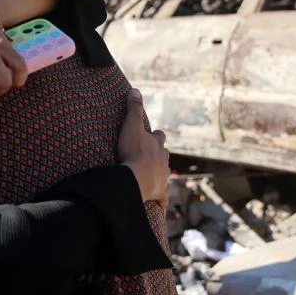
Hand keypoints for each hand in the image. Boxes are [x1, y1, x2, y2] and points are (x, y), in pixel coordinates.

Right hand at [118, 88, 169, 203]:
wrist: (136, 177)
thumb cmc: (133, 151)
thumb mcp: (131, 126)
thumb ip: (133, 108)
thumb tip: (136, 89)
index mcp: (156, 145)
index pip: (158, 136)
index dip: (154, 135)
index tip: (150, 134)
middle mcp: (163, 159)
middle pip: (164, 153)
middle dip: (159, 152)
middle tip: (150, 153)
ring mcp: (162, 176)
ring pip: (164, 172)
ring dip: (159, 171)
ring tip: (152, 174)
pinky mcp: (159, 192)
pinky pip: (162, 197)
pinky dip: (161, 200)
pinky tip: (161, 205)